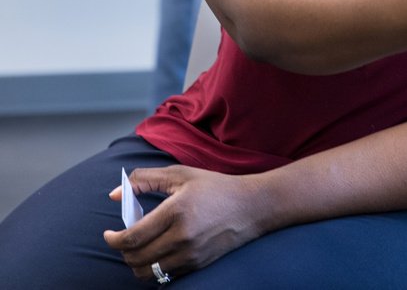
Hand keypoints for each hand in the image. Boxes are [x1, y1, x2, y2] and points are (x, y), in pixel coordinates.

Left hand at [103, 166, 268, 281]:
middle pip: (136, 258)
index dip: (113, 240)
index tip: (109, 234)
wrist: (252, 206)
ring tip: (138, 249)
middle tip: (123, 240)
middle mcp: (183, 236)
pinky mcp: (197, 264)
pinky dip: (154, 269)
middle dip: (122, 251)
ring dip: (136, 263)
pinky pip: (165, 276)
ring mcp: (191, 253)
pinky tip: (157, 254)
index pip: (132, 237)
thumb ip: (144, 180)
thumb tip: (114, 195)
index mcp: (176, 211)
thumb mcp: (181, 174)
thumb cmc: (215, 187)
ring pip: (147, 272)